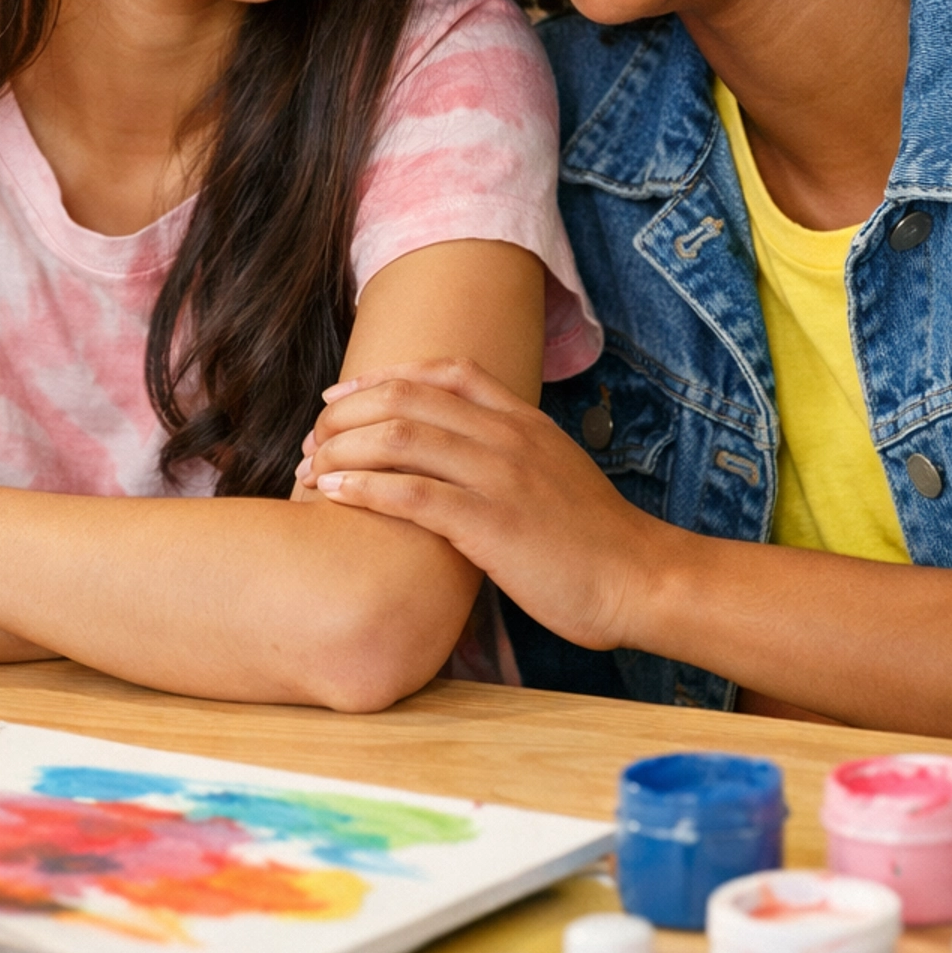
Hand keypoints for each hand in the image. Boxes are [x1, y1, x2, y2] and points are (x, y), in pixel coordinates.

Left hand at [301, 360, 672, 652]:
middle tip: (315, 434)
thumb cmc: (595, 540)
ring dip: (344, 446)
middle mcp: (507, 436)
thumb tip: (460, 458)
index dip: (386, 376)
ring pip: (402, 436)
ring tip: (312, 464)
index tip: (344, 395)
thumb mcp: (555, 474)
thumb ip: (510, 454)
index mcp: (524, 421)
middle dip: (351, 410)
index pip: (447, 373)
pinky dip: (363, 487)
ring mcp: (499, 476)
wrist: (639, 579)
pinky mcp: (490, 524)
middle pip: (410, 396)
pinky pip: (411, 493)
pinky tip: (333, 493)